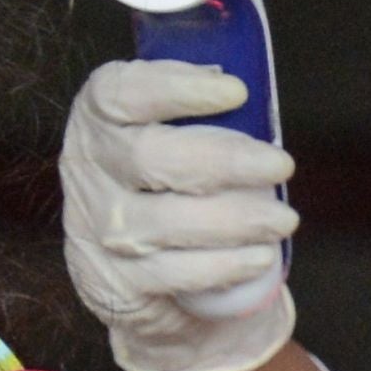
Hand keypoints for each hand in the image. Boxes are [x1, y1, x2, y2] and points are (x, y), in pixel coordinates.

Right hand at [60, 60, 297, 370]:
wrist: (130, 274)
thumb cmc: (164, 184)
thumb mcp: (165, 133)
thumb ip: (195, 107)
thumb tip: (238, 88)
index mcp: (99, 117)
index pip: (123, 93)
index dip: (176, 88)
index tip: (236, 91)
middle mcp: (88, 169)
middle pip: (151, 157)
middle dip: (225, 160)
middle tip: (280, 164)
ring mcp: (99, 228)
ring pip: (166, 221)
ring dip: (236, 219)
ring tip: (283, 219)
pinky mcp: (116, 281)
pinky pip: (176, 272)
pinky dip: (225, 265)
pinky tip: (259, 256)